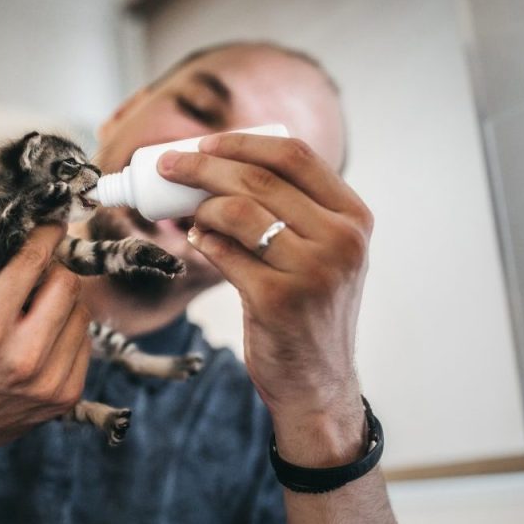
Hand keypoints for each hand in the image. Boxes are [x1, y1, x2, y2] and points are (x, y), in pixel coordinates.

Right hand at [0, 224, 92, 455]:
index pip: (32, 264)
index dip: (46, 236)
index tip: (53, 222)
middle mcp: (22, 357)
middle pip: (67, 285)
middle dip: (54, 269)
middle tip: (41, 268)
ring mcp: (48, 381)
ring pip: (82, 312)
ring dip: (63, 301)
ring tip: (36, 307)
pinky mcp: (65, 396)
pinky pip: (85, 343)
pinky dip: (68, 331)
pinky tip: (42, 335)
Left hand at [159, 134, 372, 464]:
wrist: (318, 382)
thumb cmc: (310, 309)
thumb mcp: (324, 254)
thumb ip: (295, 212)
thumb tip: (220, 168)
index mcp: (354, 217)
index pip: (296, 155)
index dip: (242, 142)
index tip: (204, 143)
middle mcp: (342, 240)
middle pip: (260, 179)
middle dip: (203, 166)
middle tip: (168, 166)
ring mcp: (313, 270)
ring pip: (239, 211)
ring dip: (200, 205)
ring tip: (185, 212)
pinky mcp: (278, 299)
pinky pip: (225, 253)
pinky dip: (203, 240)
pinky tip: (197, 240)